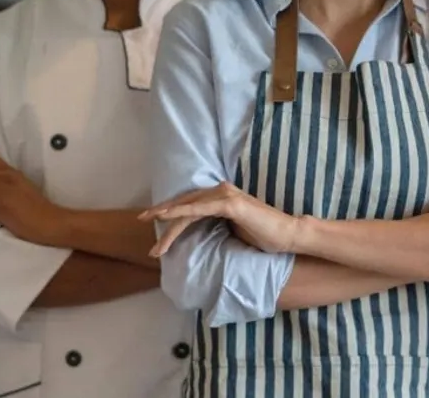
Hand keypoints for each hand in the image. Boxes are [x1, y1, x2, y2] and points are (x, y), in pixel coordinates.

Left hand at [141, 183, 299, 257]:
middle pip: (185, 203)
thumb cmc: (264, 236)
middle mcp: (223, 191)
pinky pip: (200, 209)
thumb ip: (216, 227)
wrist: (287, 236)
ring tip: (151, 226)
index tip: (153, 222)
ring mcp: (226, 196)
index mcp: (223, 197)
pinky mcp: (231, 204)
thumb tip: (198, 237)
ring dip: (168, 218)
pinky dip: (182, 213)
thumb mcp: (233, 232)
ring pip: (189, 207)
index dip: (171, 212)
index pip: (191, 204)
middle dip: (161, 213)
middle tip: (141, 220)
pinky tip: (167, 217)